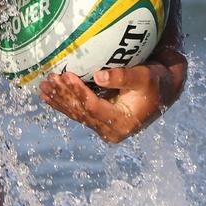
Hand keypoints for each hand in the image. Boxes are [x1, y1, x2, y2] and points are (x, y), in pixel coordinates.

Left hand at [38, 47, 187, 143]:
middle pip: (81, 111)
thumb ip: (123, 77)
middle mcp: (110, 130)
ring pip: (76, 113)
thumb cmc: (156, 82)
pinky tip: (47, 95)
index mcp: (122, 123)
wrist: (162, 92)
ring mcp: (103, 128)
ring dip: (58, 99)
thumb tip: (99, 76)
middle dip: (63, 95)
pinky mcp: (98, 121)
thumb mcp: (145, 77)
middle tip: (48, 79)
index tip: (66, 75)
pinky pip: (77, 112)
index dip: (78, 92)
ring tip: (43, 86)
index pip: (94, 107)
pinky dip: (62, 103)